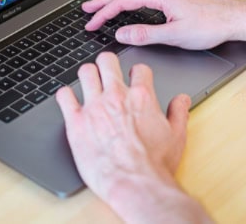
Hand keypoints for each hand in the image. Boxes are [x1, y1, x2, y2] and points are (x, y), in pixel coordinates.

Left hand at [56, 52, 193, 218]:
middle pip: (107, 61)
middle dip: (107, 64)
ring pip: (85, 72)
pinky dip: (65, 95)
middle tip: (106, 72)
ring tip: (88, 83)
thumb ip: (179, 113)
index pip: (138, 69)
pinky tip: (69, 101)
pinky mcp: (76, 123)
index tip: (134, 79)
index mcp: (141, 97)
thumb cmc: (155, 165)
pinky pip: (64, 96)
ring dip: (87, 75)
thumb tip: (182, 99)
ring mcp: (94, 107)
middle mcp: (117, 97)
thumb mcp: (177, 136)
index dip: (137, 73)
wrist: (135, 184)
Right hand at [83, 0, 245, 49]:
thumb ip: (146, 35)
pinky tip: (131, 4)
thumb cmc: (212, 25)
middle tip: (86, 7)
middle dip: (103, 0)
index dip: (103, 14)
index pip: (122, 2)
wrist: (236, 17)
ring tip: (101, 3)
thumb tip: (121, 34)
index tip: (91, 24)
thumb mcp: (175, 35)